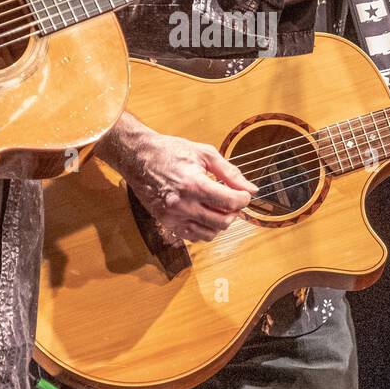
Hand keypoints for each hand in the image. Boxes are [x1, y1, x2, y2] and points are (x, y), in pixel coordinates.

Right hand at [97, 113, 257, 242]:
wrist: (138, 157)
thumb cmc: (170, 151)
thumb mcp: (204, 154)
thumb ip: (230, 172)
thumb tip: (251, 188)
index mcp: (194, 184)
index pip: (230, 202)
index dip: (243, 199)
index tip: (244, 194)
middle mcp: (183, 204)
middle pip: (223, 222)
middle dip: (234, 212)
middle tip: (232, 201)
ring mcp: (173, 217)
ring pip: (210, 233)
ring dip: (220, 223)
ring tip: (218, 207)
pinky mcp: (166, 223)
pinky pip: (193, 237)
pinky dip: (204, 229)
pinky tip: (204, 214)